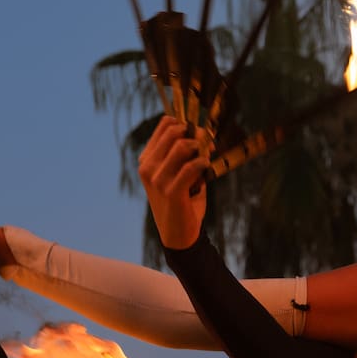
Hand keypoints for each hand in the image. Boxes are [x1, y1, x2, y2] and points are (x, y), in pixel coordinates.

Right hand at [139, 117, 210, 249]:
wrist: (178, 234)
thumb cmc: (182, 201)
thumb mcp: (178, 174)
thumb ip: (186, 155)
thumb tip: (204, 135)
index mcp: (147, 160)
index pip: (164, 125)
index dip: (186, 123)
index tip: (200, 133)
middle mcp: (148, 167)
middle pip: (173, 132)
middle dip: (196, 133)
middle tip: (209, 142)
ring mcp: (157, 180)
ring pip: (181, 147)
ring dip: (200, 148)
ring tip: (207, 156)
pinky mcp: (171, 191)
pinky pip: (190, 167)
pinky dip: (202, 163)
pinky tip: (206, 166)